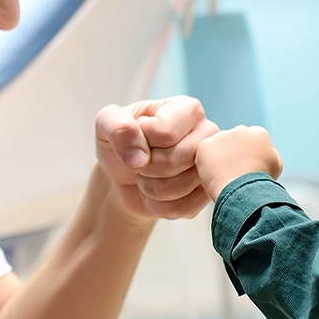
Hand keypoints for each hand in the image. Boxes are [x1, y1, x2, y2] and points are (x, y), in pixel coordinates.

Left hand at [95, 96, 218, 221]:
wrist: (125, 178)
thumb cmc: (122, 144)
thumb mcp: (107, 124)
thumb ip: (116, 126)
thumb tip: (139, 156)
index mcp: (188, 109)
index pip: (165, 132)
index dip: (141, 143)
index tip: (137, 140)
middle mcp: (208, 134)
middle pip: (178, 159)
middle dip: (147, 168)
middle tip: (141, 163)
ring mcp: (212, 166)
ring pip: (181, 187)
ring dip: (151, 188)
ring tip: (148, 177)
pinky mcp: (208, 194)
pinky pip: (183, 209)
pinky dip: (159, 207)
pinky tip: (157, 195)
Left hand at [195, 125, 282, 200]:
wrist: (245, 190)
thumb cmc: (262, 182)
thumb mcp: (275, 165)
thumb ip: (267, 153)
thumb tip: (260, 153)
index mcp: (258, 133)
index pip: (250, 141)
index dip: (247, 156)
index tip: (246, 169)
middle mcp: (240, 129)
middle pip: (233, 141)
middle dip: (232, 154)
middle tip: (233, 174)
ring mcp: (221, 136)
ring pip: (217, 147)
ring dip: (218, 158)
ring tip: (223, 177)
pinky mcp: (205, 145)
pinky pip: (203, 155)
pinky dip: (205, 166)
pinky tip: (213, 177)